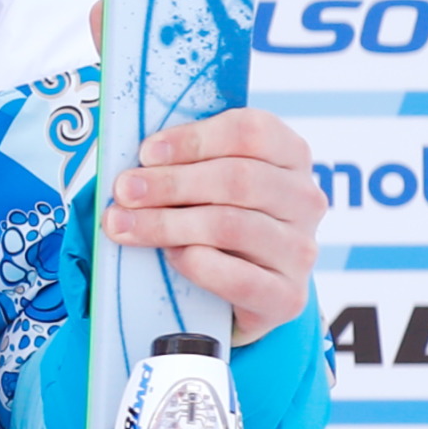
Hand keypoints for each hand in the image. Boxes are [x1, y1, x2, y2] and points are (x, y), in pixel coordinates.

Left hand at [103, 106, 321, 344]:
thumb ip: (181, 162)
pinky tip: (169, 256)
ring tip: (123, 224)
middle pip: (238, 178)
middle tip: (124, 191)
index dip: (194, 139)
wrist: (239, 288)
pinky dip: (196, 264)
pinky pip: (238, 278)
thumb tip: (135, 162)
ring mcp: (300, 249)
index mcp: (288, 156)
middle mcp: (304, 199)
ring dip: (167, 224)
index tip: (146, 153)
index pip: (251, 132)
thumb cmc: (213, 219)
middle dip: (170, 183)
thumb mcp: (204, 181)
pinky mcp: (287, 296)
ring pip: (231, 226)